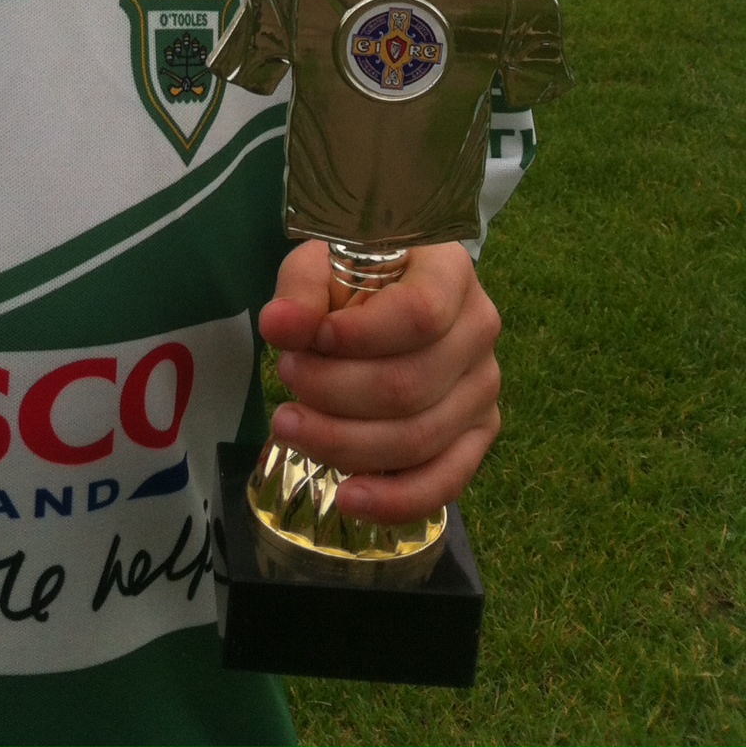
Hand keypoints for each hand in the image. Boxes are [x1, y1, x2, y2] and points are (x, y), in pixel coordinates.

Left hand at [258, 240, 501, 524]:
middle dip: (332, 391)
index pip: (418, 314)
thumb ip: (301, 290)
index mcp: (450, 271)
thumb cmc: (353, 273)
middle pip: (409, 385)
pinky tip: (349, 498)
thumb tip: (280, 326)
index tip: (308, 339)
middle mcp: (479, 330)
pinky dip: (396, 499)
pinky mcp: (477, 434)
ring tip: (290, 425)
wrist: (387, 294)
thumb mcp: (320, 263)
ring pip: (419, 438)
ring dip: (343, 442)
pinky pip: (446, 480)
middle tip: (286, 374)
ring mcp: (483, 387)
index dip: (358, 337)